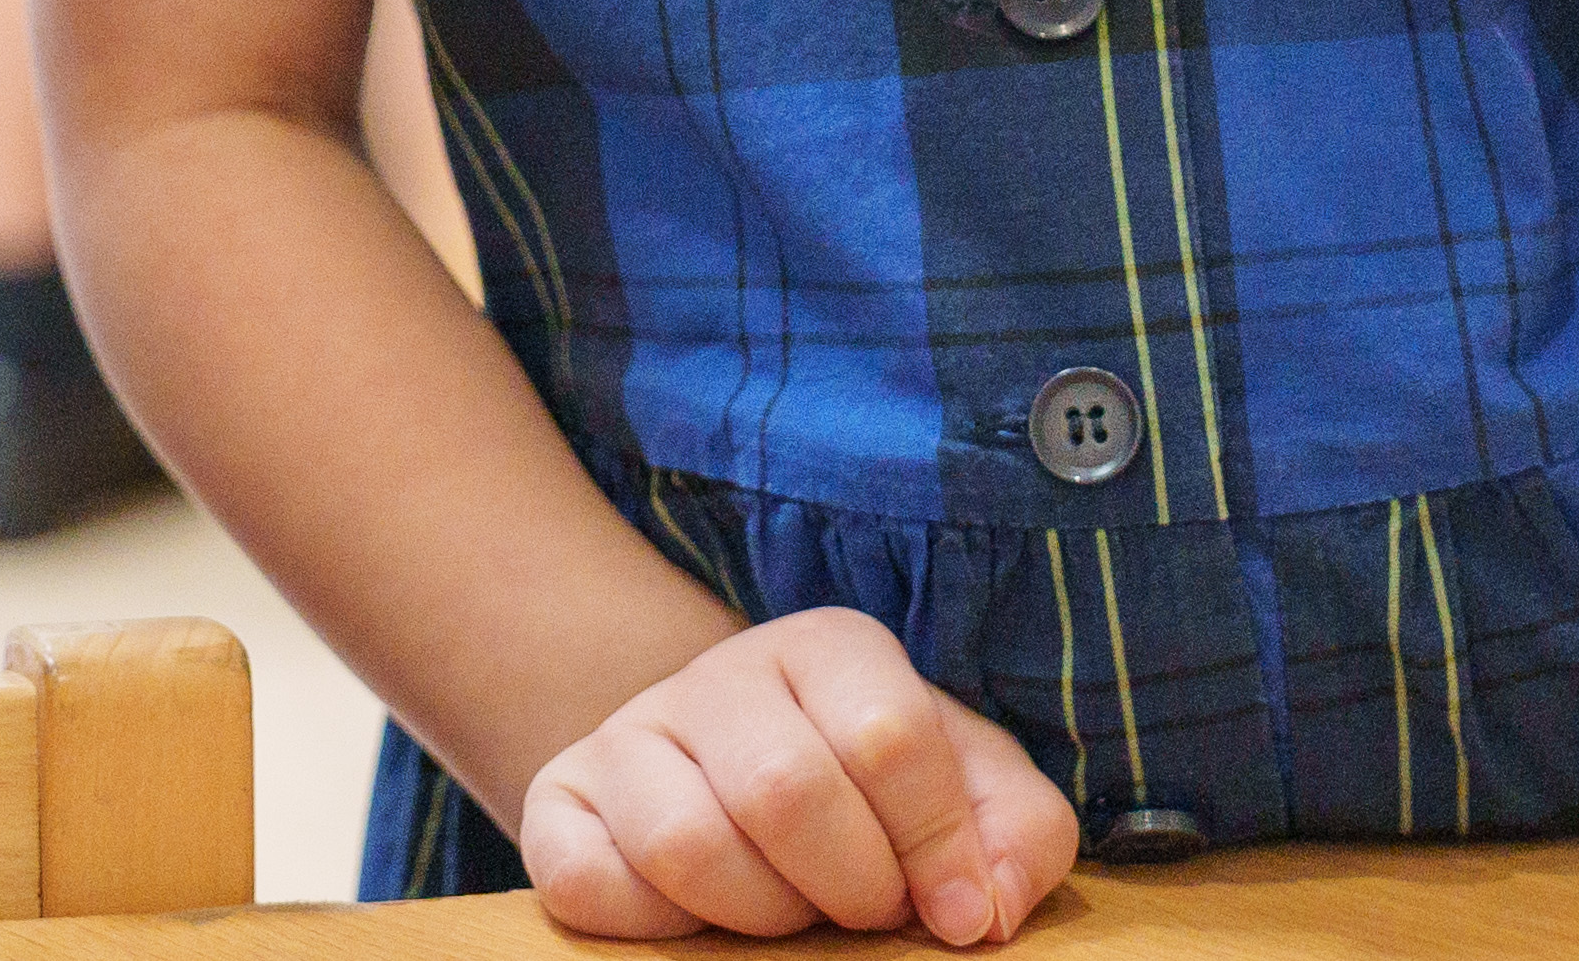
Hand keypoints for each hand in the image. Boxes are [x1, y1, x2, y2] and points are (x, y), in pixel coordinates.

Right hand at [518, 611, 1075, 944]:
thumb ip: (1019, 833)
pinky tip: (700, 921)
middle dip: (847, 887)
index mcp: (829, 649)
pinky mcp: (559, 803)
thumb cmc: (869, 795)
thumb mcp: (969, 791)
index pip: (889, 737)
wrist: (729, 777)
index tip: (954, 913)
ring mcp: (628, 734)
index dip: (936, 848)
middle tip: (861, 911)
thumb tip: (986, 907)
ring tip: (785, 913)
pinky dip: (658, 929)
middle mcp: (721, 674)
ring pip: (689, 844)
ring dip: (760, 916)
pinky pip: (594, 885)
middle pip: (786, 792)